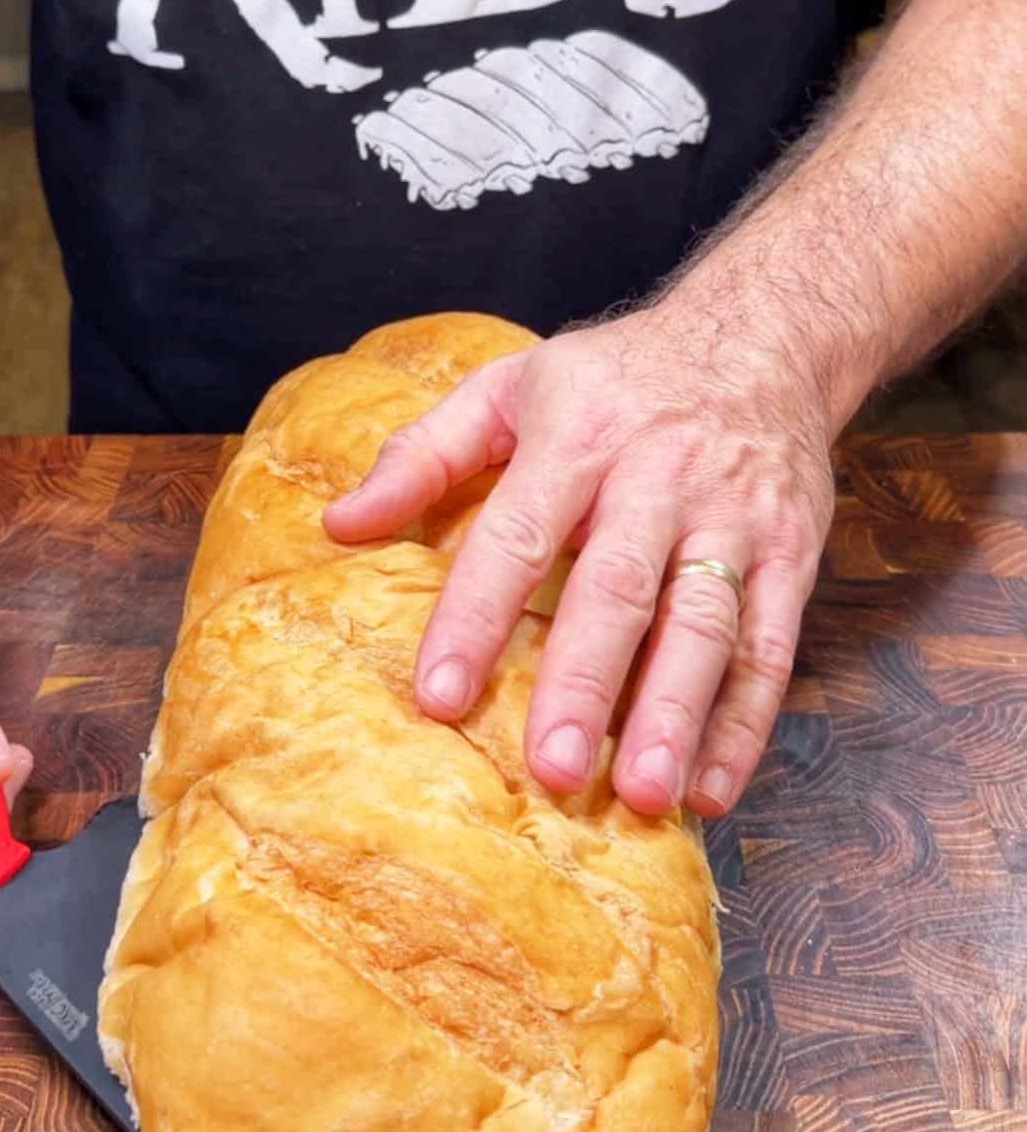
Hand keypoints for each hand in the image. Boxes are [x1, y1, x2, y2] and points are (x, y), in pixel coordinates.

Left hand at [324, 309, 833, 815]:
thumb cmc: (615, 379)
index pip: (518, 533)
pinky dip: (744, 723)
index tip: (440, 696)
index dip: (477, 615)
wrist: (764, 337)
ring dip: (678, 713)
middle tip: (554, 769)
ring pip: (706, 624)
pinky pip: (770, 646)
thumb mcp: (510, 387)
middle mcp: (660, 476)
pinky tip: (711, 787)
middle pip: (620, 588)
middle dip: (586, 683)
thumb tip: (339, 524)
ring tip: (647, 795)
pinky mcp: (792, 553)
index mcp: (577, 437)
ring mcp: (734, 518)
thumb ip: (424, 453)